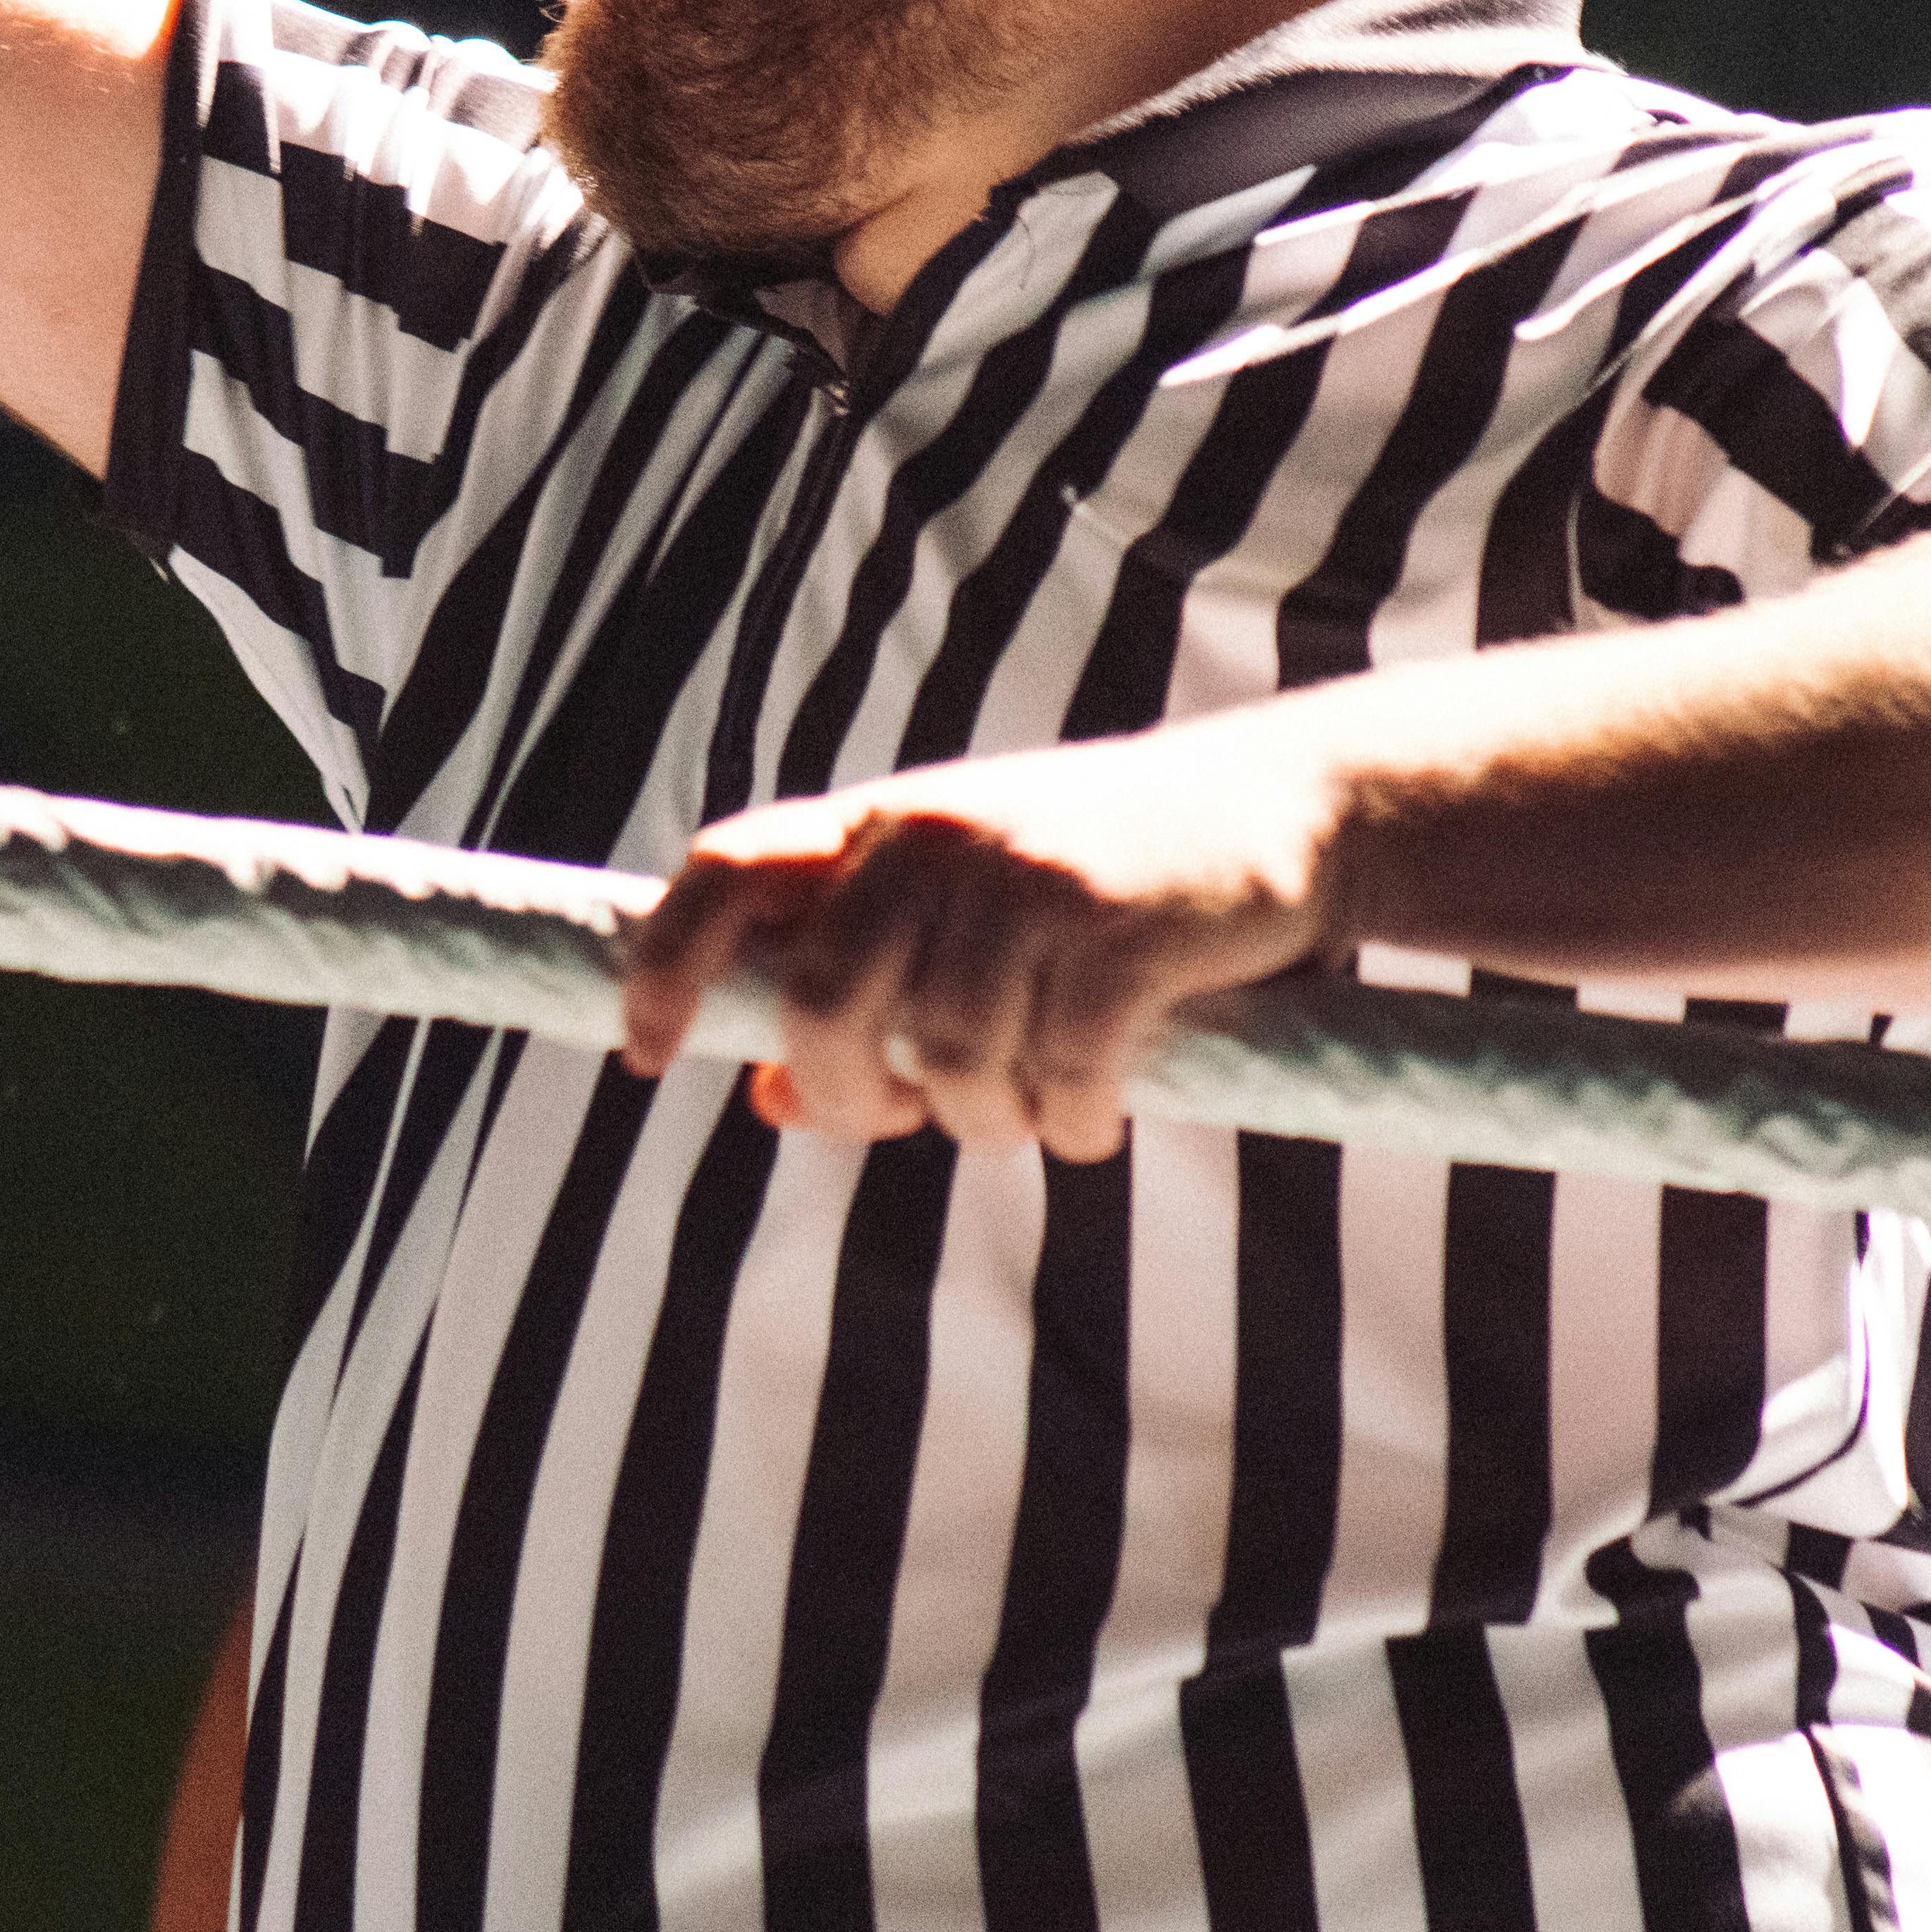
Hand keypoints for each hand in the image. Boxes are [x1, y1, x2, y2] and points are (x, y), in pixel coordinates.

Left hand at [612, 727, 1346, 1159]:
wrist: (1287, 807)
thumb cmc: (1107, 879)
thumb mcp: (971, 915)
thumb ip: (870, 993)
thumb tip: (769, 1100)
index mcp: (882, 824)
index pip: (725, 872)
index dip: (665, 967)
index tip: (643, 1058)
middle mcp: (936, 835)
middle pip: (820, 999)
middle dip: (848, 1094)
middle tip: (906, 1122)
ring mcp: (1028, 875)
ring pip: (947, 1056)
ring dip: (986, 1123)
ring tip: (1037, 1115)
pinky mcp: (1121, 926)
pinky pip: (1059, 1071)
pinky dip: (1073, 1122)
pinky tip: (1097, 1116)